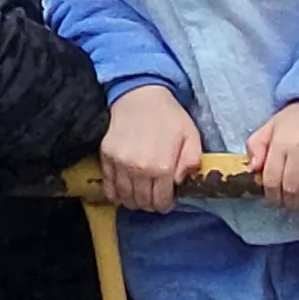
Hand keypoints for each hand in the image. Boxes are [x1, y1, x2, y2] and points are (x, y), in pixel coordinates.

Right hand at [101, 84, 203, 212]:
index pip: (162, 201)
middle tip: (155, 199)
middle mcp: (139, 169)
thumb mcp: (191, 135)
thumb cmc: (167, 115)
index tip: (167, 200)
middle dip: (151, 205)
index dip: (166, 204)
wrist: (139, 94)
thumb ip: (192, 162)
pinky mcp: (106, 157)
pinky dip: (115, 195)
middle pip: (142, 202)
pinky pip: (108, 186)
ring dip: (133, 202)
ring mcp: (120, 165)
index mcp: (162, 166)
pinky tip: (123, 193)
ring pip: (125, 197)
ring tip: (140, 197)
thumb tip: (181, 183)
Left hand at [245, 102, 298, 211]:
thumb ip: (256, 145)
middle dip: (290, 201)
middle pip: (291, 187)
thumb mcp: (270, 127)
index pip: (271, 179)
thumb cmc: (295, 120)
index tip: (276, 201)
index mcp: (280, 142)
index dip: (272, 196)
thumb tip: (253, 168)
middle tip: (292, 204)